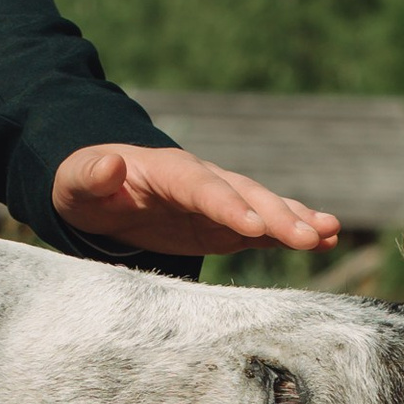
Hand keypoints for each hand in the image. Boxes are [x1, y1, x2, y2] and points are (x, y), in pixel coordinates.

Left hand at [50, 143, 339, 259]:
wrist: (98, 195)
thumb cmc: (83, 189)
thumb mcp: (74, 182)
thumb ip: (90, 174)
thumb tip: (110, 162)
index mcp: (167, 170)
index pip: (201, 187)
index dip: (227, 205)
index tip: (253, 225)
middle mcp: (202, 181)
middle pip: (244, 196)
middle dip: (277, 215)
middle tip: (309, 237)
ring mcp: (218, 202)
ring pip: (263, 207)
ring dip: (295, 219)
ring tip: (329, 233)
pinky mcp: (225, 223)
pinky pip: (262, 228)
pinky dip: (291, 233)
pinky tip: (324, 240)